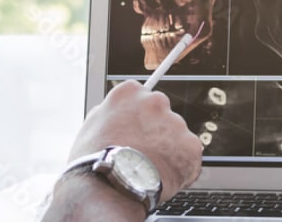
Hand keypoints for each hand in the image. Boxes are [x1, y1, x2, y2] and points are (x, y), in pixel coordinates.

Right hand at [69, 80, 201, 201]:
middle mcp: (155, 101)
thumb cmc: (95, 161)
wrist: (110, 189)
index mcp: (130, 92)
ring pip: (175, 134)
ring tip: (149, 168)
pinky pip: (189, 154)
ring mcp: (175, 122)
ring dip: (168, 148)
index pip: (141, 96)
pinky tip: (162, 176)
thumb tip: (117, 114)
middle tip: (142, 151)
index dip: (137, 116)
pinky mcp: (190, 145)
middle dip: (155, 130)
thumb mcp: (90, 126)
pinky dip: (181, 166)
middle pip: (161, 113)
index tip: (135, 129)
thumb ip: (109, 112)